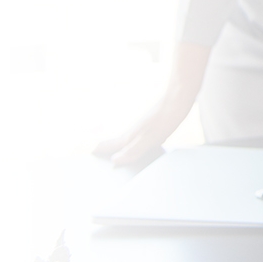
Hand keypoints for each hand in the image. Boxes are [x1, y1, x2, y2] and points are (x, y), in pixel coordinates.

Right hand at [92, 43, 207, 166]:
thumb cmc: (165, 119)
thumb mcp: (149, 139)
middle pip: (114, 143)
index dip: (97, 149)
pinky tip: (137, 146)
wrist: (177, 100)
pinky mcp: (150, 127)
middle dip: (103, 148)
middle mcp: (133, 132)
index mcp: (130, 137)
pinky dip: (129, 144)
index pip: (108, 145)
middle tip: (91, 153)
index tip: (85, 152)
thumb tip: (115, 161)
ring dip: (115, 146)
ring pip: (124, 141)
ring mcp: (141, 129)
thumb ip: (132, 151)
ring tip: (109, 152)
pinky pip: (135, 139)